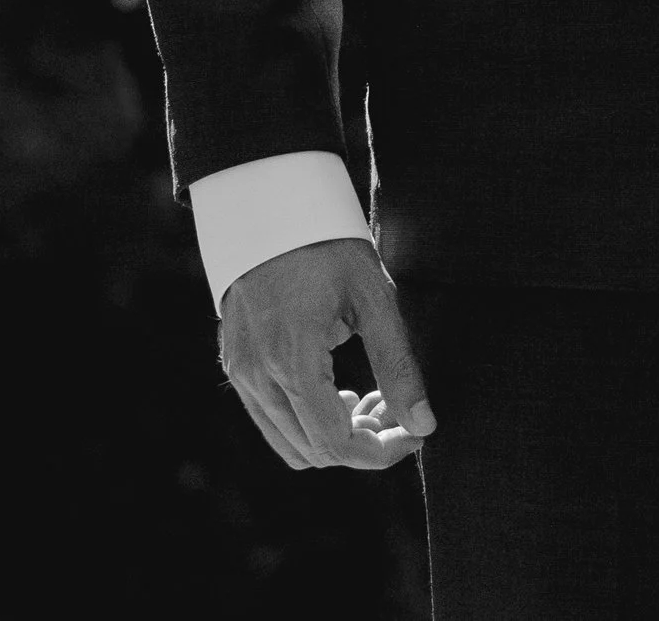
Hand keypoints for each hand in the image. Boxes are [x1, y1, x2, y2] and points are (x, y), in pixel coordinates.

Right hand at [219, 237, 434, 473]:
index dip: (379, 453)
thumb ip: (398, 364)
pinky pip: (270, 420)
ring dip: (332, 437)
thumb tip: (423, 424)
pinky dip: (306, 422)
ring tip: (369, 397)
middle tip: (393, 408)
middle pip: (312, 452)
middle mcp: (258, 376)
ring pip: (288, 444)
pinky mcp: (235, 365)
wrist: (271, 205)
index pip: (335, 443)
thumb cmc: (329, 244)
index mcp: (293, 359)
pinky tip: (337, 388)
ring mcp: (241, 373)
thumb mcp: (373, 297)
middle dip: (361, 444)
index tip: (413, 436)